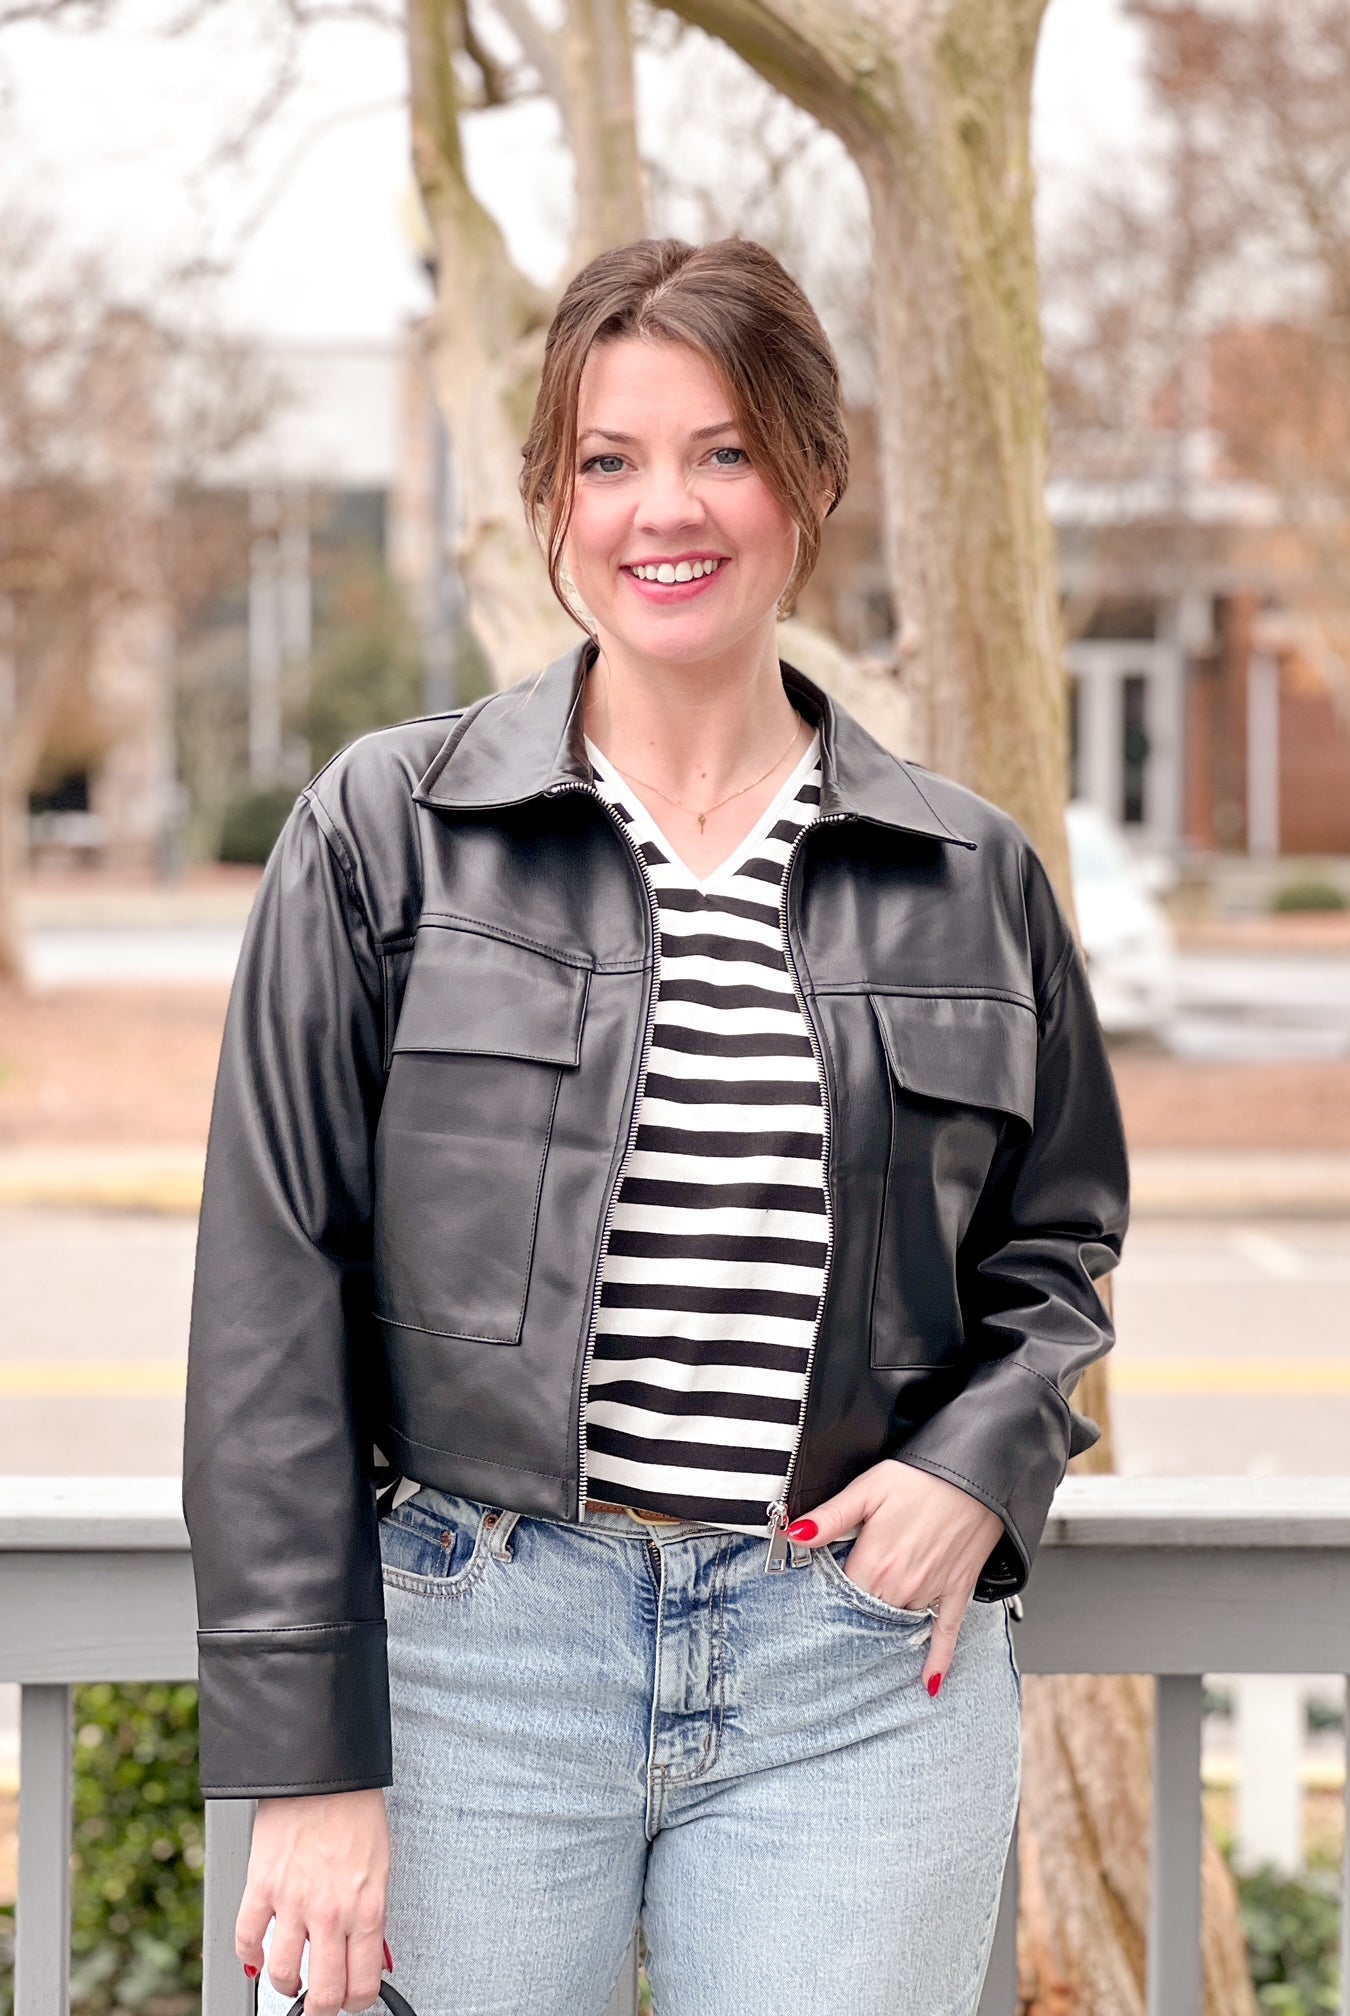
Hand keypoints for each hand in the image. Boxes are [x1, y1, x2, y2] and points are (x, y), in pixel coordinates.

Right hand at [236, 1788, 390, 2015]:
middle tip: (318, 2003)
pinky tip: (257, 1952)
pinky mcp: (261, 1886)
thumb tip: (369, 1949)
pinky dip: (250, 1954)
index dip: (357, 2002)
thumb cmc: (355, 1808)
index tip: (352, 1999)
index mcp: (367, 1908)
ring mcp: (294, 1902)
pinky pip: (247, 1939)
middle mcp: (331, 1913)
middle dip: (320, 2008)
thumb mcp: (379, 1865)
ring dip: (284, 1984)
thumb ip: (369, 1912)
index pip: (363, 1983)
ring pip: (282, 1975)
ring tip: (288, 1979)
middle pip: (323, 1993)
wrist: (325, 1770)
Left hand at [786, 1459, 1005, 1696]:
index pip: (841, 1598)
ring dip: (887, 1628)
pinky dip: (937, 1659)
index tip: (820, 1599)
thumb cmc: (921, 1476)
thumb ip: (830, 1518)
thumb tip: (794, 1533)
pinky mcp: (957, 1591)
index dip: (830, 1596)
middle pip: (869, 1615)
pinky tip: (929, 1682)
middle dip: (856, 1615)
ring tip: (871, 1634)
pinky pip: (946, 1634)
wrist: (976, 1472)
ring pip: (900, 1624)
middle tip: (843, 1617)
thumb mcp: (867, 1488)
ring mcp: (932, 1592)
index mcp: (876, 1563)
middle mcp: (903, 1586)